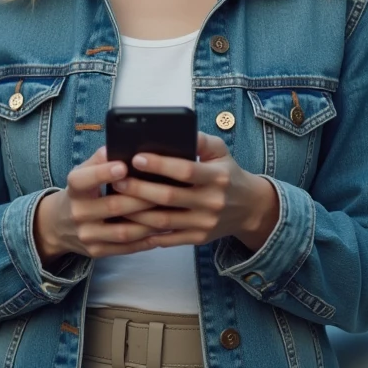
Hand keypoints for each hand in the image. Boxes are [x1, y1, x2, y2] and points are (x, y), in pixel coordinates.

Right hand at [33, 146, 162, 262]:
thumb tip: (122, 145)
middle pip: (113, 206)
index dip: (103, 173)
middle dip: (141, 199)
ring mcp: (86, 235)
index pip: (84, 180)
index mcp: (74, 188)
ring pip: (123, 232)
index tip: (124, 166)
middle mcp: (77, 212)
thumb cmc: (82, 192)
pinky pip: (125, 248)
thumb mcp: (83, 172)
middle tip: (166, 191)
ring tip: (170, 213)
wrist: (59, 225)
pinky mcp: (95, 252)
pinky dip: (146, 240)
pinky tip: (162, 231)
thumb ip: (101, 159)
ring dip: (149, 223)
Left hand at [113, 133, 279, 250]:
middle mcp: (212, 202)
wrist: (250, 209)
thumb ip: (200, 140)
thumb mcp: (221, 151)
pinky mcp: (198, 239)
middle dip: (140, 188)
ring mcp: (205, 223)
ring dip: (137, 212)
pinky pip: (168, 238)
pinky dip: (147, 232)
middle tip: (118, 180)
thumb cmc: (228, 174)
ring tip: (117, 200)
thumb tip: (177, 128)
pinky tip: (129, 222)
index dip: (160, 164)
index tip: (136, 158)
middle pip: (169, 197)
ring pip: (164, 221)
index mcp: (217, 177)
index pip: (186, 170)